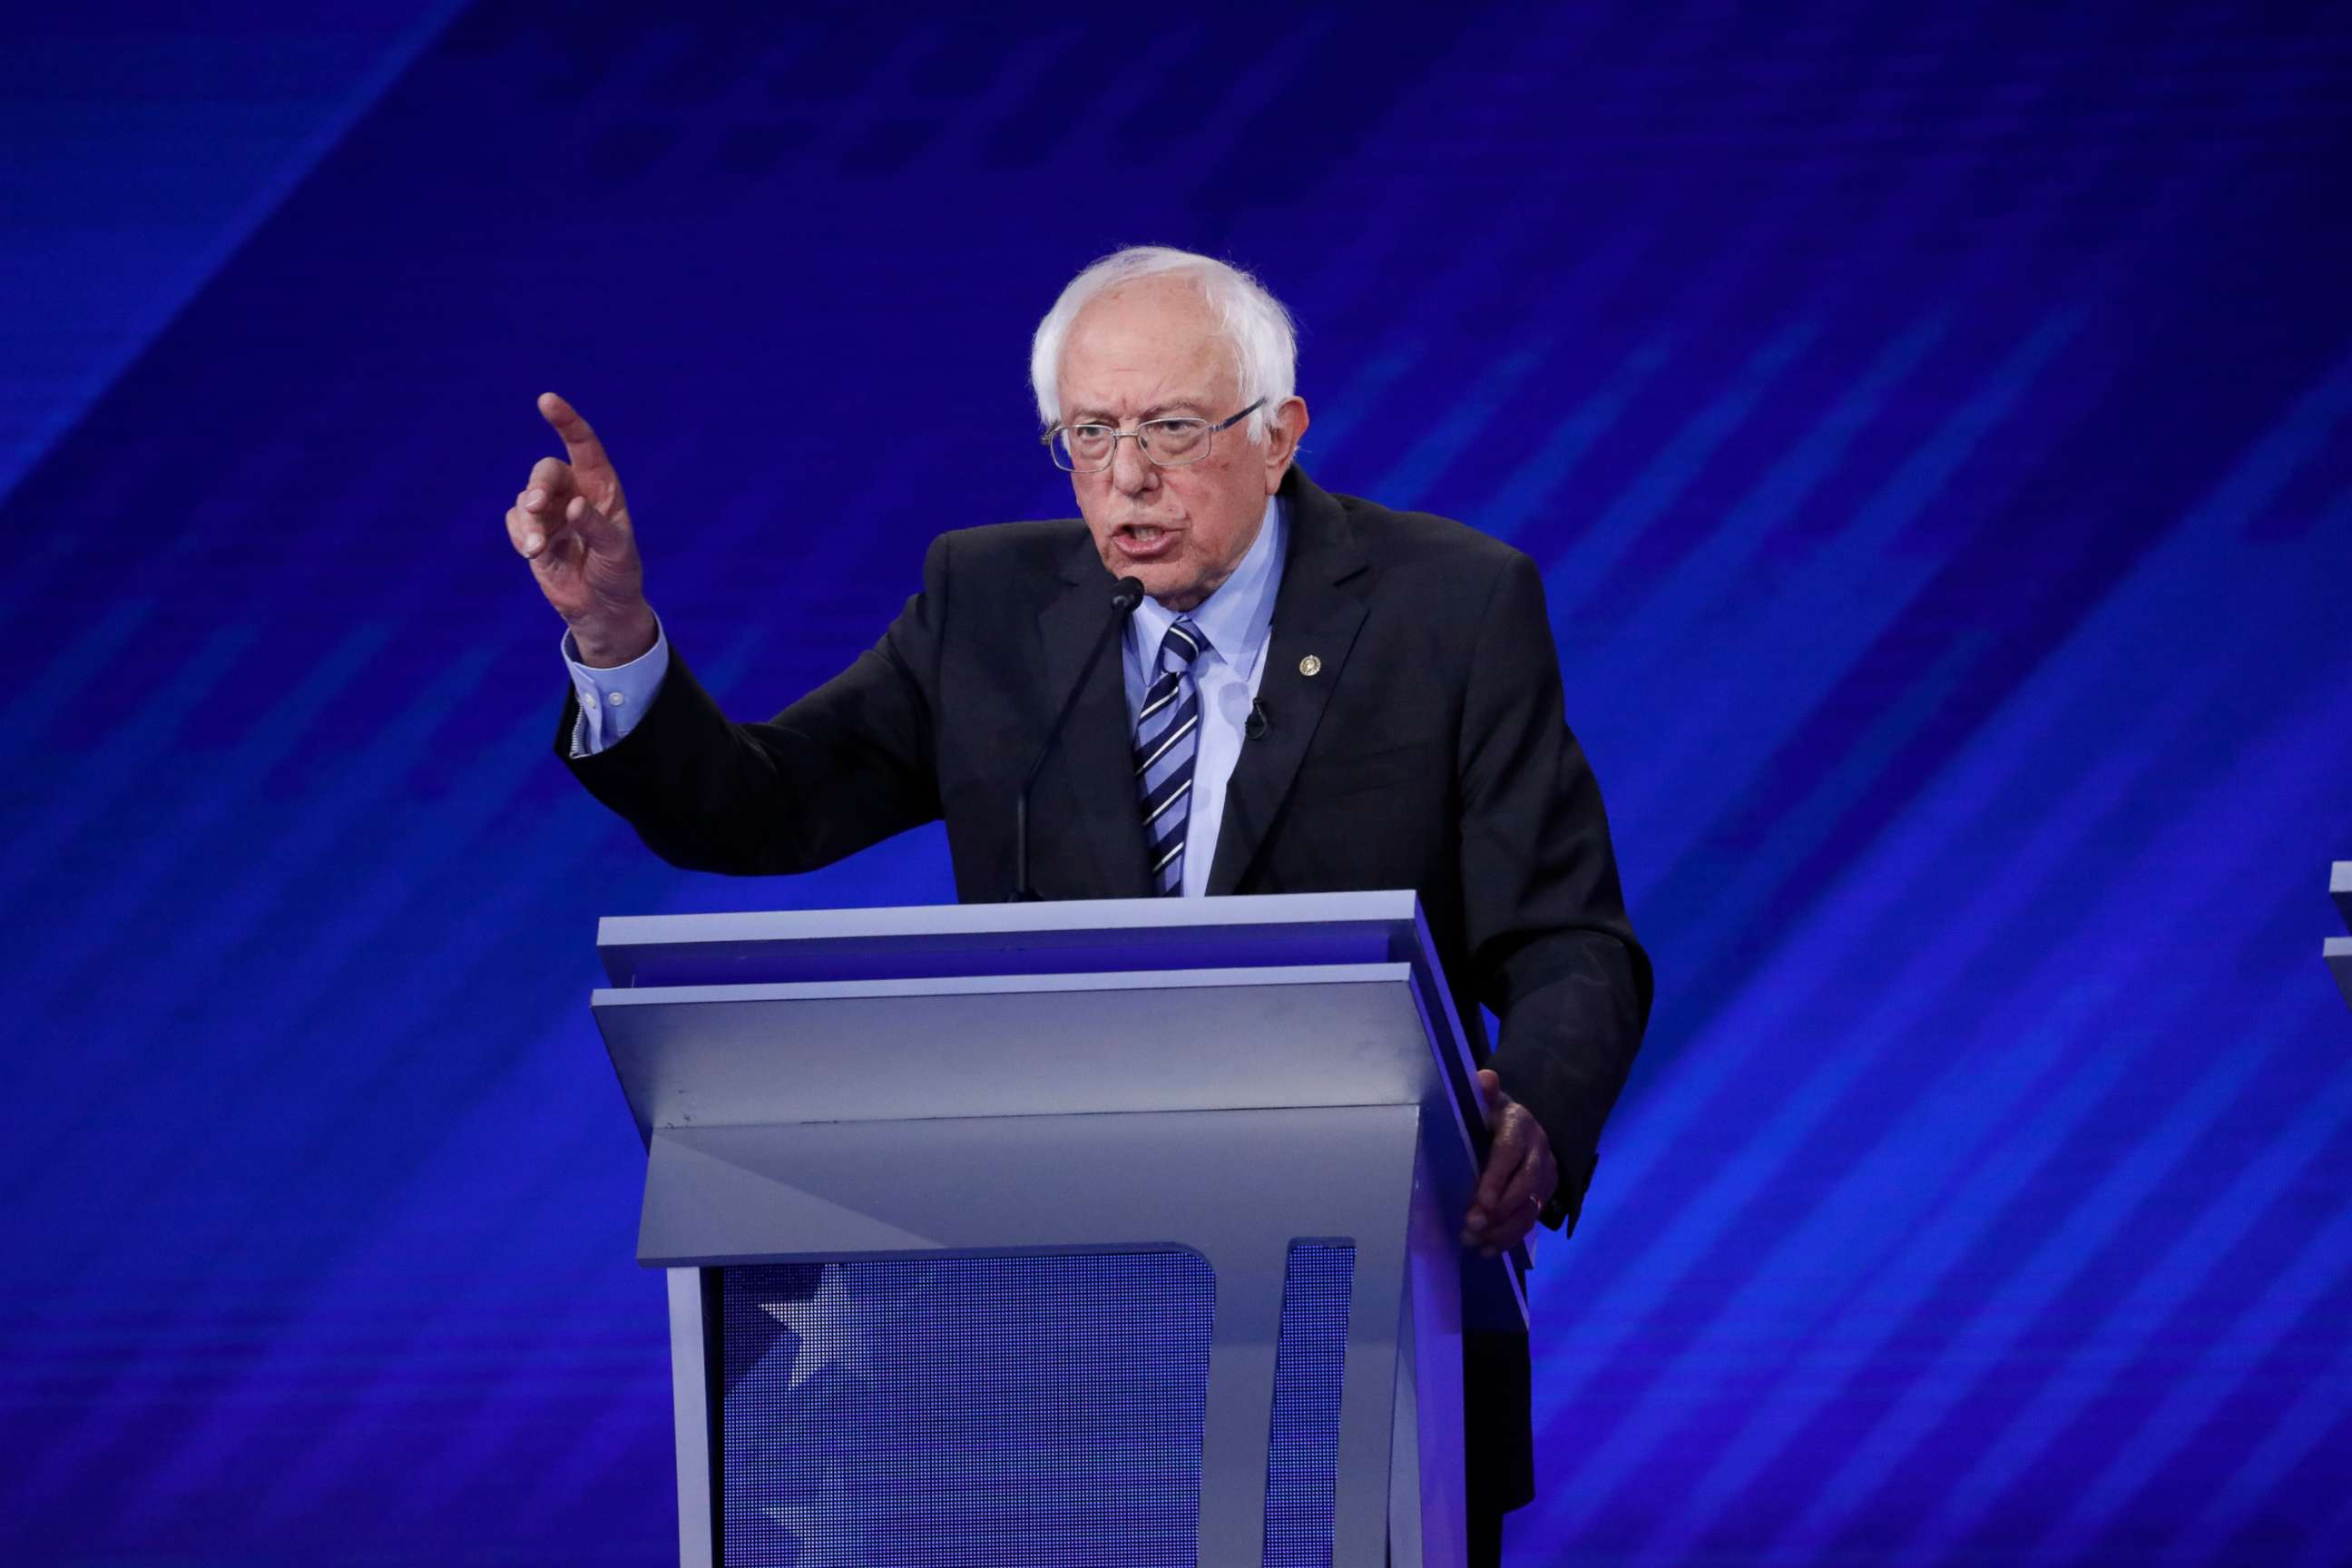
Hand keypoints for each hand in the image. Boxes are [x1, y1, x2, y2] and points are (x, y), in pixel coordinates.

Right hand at [506, 392, 655, 665]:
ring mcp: (551, 512)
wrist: (601, 608)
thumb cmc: (617, 573)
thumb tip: (573, 505)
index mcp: (602, 487)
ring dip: (530, 522)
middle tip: (536, 505)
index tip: (547, 401)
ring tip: (539, 550)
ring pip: (526, 499)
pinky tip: (535, 555)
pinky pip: (516, 522)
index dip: (566, 421)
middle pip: (546, 472)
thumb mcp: (616, 551)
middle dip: (538, 486)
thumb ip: (596, 527)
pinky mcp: (532, 532)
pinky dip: (522, 536)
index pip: (584, 446)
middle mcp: (574, 492)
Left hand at [1460, 1067, 1556, 1256]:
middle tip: (1470, 1228)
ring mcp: (1545, 1176)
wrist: (1521, 1124)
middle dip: (1498, 1211)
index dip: (1495, 1181)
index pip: (1510, 1154)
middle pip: (1524, 1187)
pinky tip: (1487, 1250)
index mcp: (1521, 1126)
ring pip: (1530, 1208)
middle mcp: (1539, 1152)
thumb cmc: (1491, 1115)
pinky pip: (1531, 1220)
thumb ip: (1482, 1092)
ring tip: (1475, 1242)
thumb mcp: (1486, 1101)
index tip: (1478, 1205)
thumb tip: (1484, 1078)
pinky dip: (1510, 1238)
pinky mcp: (1545, 1195)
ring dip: (1503, 1230)